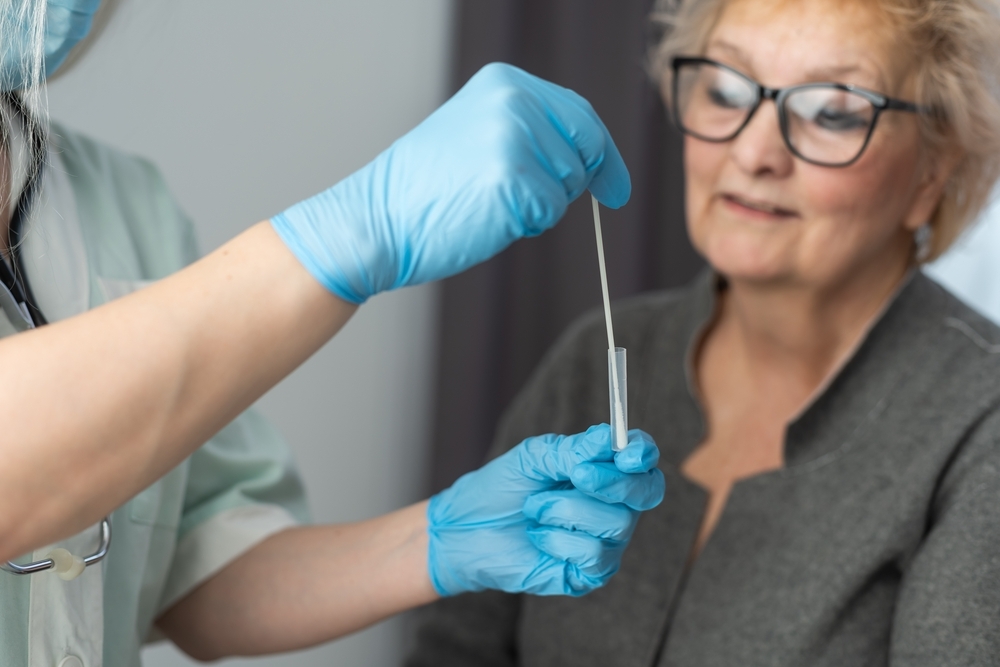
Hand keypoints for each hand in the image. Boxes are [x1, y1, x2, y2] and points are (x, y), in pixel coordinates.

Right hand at [271, 62, 630, 303]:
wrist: (377, 219)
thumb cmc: (422, 190)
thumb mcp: (476, 134)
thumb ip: (527, 132)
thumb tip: (585, 157)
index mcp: (505, 83)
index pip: (579, 114)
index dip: (603, 154)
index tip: (615, 186)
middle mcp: (515, 101)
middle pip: (585, 149)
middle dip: (574, 184)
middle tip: (532, 205)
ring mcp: (515, 139)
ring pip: (568, 185)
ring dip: (540, 205)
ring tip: (487, 202)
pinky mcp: (514, 181)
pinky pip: (549, 213)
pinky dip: (524, 224)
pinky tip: (485, 217)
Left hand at [427, 425, 664, 596]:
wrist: (465, 530)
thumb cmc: (500, 490)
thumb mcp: (534, 457)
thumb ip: (574, 449)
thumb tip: (609, 437)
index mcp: (603, 472)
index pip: (643, 460)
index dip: (642, 454)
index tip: (626, 454)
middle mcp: (613, 506)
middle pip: (646, 491)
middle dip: (614, 482)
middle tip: (577, 475)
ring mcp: (605, 541)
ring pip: (616, 522)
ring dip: (565, 510)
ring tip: (534, 509)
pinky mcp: (590, 573)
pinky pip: (595, 553)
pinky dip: (558, 539)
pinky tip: (538, 536)